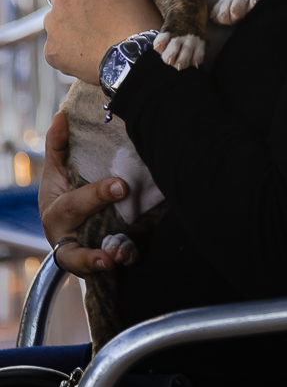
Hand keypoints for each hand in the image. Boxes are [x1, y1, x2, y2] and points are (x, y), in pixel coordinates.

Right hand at [39, 112, 130, 276]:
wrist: (66, 232)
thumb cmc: (63, 194)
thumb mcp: (57, 171)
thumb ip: (58, 146)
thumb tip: (62, 115)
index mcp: (55, 208)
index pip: (74, 202)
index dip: (96, 195)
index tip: (122, 186)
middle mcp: (62, 233)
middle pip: (76, 229)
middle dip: (99, 220)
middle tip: (123, 205)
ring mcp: (75, 251)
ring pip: (79, 261)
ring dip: (95, 259)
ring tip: (114, 256)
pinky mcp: (90, 263)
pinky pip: (101, 271)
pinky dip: (117, 264)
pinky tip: (130, 259)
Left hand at [44, 0, 161, 84]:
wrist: (138, 59)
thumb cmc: (141, 18)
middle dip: (77, 0)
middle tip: (102, 16)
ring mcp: (54, 24)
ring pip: (57, 19)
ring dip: (70, 23)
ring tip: (97, 37)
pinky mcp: (52, 50)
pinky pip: (57, 45)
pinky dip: (70, 48)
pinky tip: (91, 52)